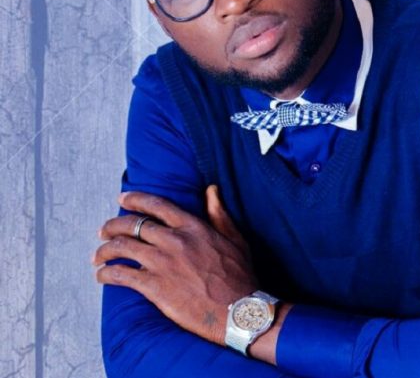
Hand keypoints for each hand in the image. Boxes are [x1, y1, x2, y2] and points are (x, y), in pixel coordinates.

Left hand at [93, 185, 256, 345]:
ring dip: (104, 250)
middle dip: (112, 226)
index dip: (135, 200)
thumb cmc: (240, 276)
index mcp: (193, 227)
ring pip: (121, 248)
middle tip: (104, 231)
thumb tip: (211, 190)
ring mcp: (162, 263)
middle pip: (132, 225)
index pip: (156, 206)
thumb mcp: (235, 239)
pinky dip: (106, 274)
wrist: (238, 310)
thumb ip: (219, 213)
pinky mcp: (154, 287)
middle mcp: (174, 241)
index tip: (122, 199)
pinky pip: (121, 275)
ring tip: (98, 256)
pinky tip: (102, 276)